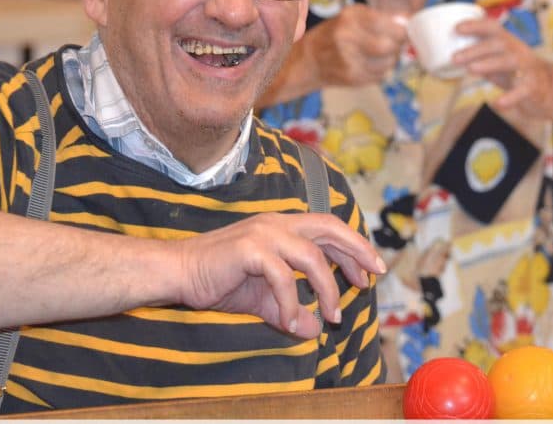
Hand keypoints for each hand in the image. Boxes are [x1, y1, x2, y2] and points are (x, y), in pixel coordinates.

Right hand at [175, 212, 385, 339]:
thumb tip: (313, 330)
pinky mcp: (249, 248)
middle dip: (356, 251)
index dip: (353, 248)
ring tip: (332, 316)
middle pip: (329, 228)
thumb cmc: (219, 280)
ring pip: (311, 256)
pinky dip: (290, 303)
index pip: (327, 229)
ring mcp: (263, 233)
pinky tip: (289, 323)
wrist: (179, 272)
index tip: (370, 273)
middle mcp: (276, 223)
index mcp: (282, 227)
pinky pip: (282, 277)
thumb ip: (288, 310)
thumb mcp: (262, 298)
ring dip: (327, 289)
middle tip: (373, 277)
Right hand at [304, 4, 407, 86]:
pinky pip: (381, 75)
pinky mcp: (352, 77)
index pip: (387, 23)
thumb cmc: (336, 35)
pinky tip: (368, 65)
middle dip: (396, 46)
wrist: (309, 60)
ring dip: (389, 60)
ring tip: (378, 55)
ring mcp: (348, 59)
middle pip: (389, 45)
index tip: (403, 32)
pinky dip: (380, 71)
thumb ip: (381, 18)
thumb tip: (409, 20)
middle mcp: (347, 37)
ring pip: (388, 63)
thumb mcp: (353, 18)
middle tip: (392, 44)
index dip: (401, 30)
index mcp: (350, 17)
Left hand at [451, 17, 552, 116]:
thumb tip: (456, 58)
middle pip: (498, 44)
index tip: (456, 28)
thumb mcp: (500, 63)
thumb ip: (483, 60)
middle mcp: (518, 52)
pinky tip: (498, 103)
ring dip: (489, 64)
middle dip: (476, 49)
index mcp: (509, 43)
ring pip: (509, 62)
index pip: (493, 28)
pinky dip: (510, 97)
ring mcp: (527, 68)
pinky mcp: (533, 87)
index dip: (475, 25)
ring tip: (471, 69)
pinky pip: (522, 91)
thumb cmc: (520, 73)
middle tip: (455, 57)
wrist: (552, 90)